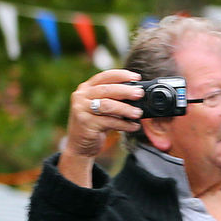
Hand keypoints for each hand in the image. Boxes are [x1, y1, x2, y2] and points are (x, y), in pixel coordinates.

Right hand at [58, 69, 145, 186]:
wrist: (79, 146)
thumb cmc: (94, 125)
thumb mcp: (101, 108)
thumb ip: (113, 99)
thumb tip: (137, 94)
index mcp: (86, 88)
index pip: (104, 76)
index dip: (121, 75)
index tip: (137, 77)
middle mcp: (81, 96)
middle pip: (107, 89)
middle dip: (126, 91)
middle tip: (140, 93)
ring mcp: (81, 109)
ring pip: (108, 105)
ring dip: (126, 109)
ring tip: (139, 113)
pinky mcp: (86, 123)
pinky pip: (109, 122)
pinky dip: (124, 124)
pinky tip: (134, 126)